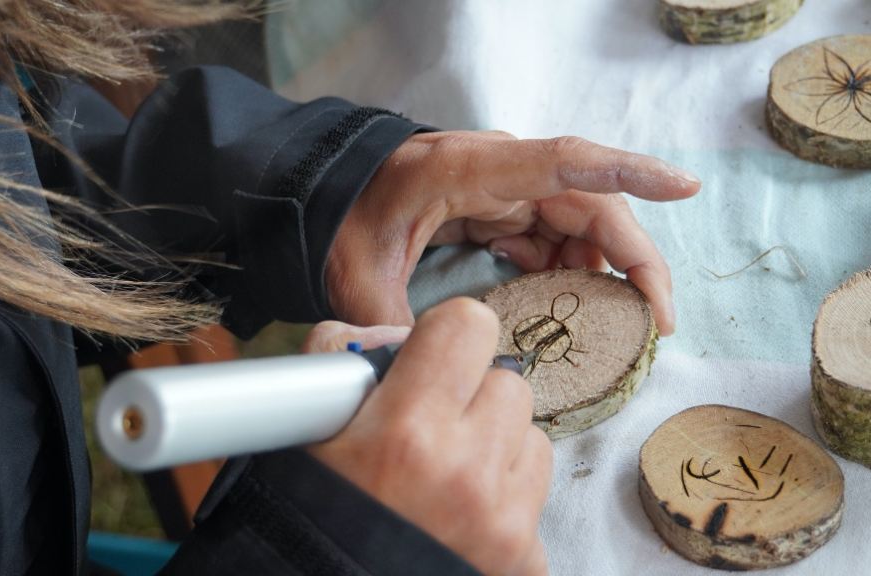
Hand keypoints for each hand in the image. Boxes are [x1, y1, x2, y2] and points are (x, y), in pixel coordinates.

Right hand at [307, 298, 552, 575]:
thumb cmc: (312, 521)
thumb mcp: (303, 430)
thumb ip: (339, 356)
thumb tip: (397, 336)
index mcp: (406, 431)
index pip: (469, 325)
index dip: (446, 334)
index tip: (429, 356)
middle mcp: (465, 473)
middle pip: (509, 383)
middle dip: (472, 395)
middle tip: (431, 425)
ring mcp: (503, 521)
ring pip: (532, 438)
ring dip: (495, 446)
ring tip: (447, 474)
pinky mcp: (525, 558)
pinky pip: (535, 497)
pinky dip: (505, 500)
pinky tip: (460, 516)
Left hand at [327, 132, 700, 335]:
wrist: (328, 192)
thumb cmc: (344, 219)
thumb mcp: (359, 275)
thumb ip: (390, 325)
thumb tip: (425, 378)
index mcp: (470, 168)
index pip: (565, 163)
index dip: (628, 175)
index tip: (684, 187)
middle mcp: (501, 169)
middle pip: (591, 206)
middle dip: (632, 263)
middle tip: (656, 323)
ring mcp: (506, 185)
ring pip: (580, 222)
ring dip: (602, 271)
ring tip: (614, 325)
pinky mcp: (503, 204)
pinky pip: (555, 233)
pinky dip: (568, 268)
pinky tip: (561, 301)